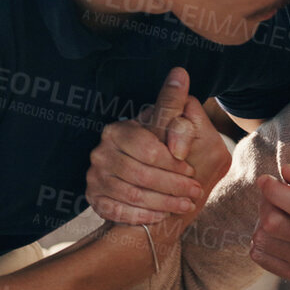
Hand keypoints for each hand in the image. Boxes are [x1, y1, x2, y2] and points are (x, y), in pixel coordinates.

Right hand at [86, 68, 232, 225]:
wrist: (146, 180)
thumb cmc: (162, 149)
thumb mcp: (170, 126)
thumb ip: (175, 108)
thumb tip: (180, 73)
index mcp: (118, 130)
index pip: (148, 149)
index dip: (172, 162)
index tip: (192, 170)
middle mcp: (100, 152)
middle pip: (140, 174)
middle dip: (172, 185)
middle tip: (195, 191)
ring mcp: (94, 177)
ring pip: (132, 195)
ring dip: (163, 203)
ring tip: (186, 205)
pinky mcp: (95, 199)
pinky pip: (118, 212)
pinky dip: (143, 216)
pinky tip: (163, 216)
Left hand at [250, 154, 289, 281]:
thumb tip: (287, 173)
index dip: (273, 191)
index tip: (265, 180)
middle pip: (274, 224)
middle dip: (265, 204)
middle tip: (271, 197)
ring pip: (263, 240)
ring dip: (260, 222)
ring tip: (274, 214)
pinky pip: (259, 256)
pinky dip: (258, 241)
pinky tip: (272, 232)